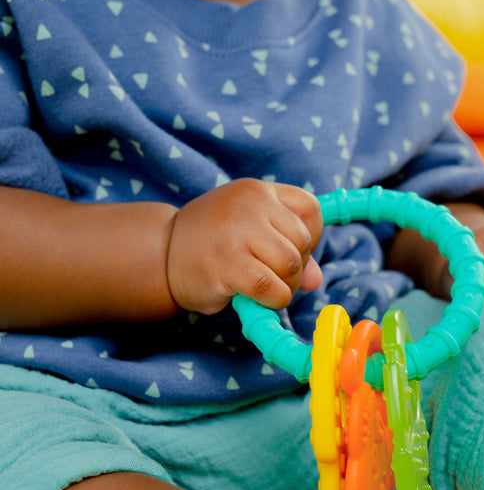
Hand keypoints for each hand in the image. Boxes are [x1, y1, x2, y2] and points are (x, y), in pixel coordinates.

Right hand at [166, 179, 322, 313]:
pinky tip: (257, 299)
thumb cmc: (212, 244)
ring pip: (291, 264)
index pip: (310, 210)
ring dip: (286, 286)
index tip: (290, 251)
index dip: (310, 237)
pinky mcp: (228, 264)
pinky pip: (271, 287)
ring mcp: (237, 232)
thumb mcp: (251, 233)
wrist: (160, 255)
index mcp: (257, 190)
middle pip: (302, 241)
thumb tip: (317, 281)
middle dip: (296, 267)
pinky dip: (273, 299)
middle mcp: (249, 204)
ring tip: (265, 288)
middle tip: (272, 275)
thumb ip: (287, 248)